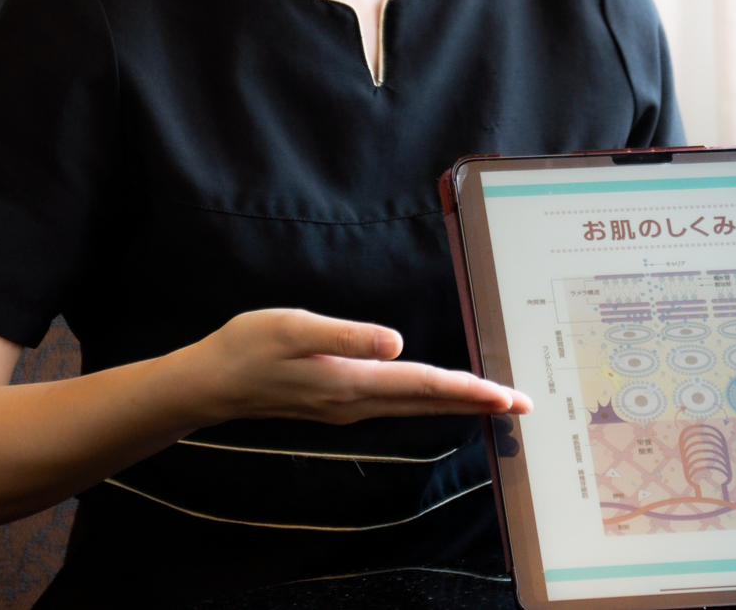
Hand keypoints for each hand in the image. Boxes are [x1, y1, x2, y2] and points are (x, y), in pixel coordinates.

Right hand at [174, 308, 532, 427]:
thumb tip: (396, 342)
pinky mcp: (339, 402)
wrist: (211, 383)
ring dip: (457, 403)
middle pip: (430, 404)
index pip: (424, 386)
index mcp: (351, 382)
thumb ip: (346, 336)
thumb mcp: (294, 329)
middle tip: (523, 405)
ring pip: (416, 407)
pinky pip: (398, 404)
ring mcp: (348, 407)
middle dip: (478, 403)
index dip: (469, 389)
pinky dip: (429, 400)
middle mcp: (356, 401)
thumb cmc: (248, 347)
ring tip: (494, 401)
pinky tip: (438, 394)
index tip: (507, 396)